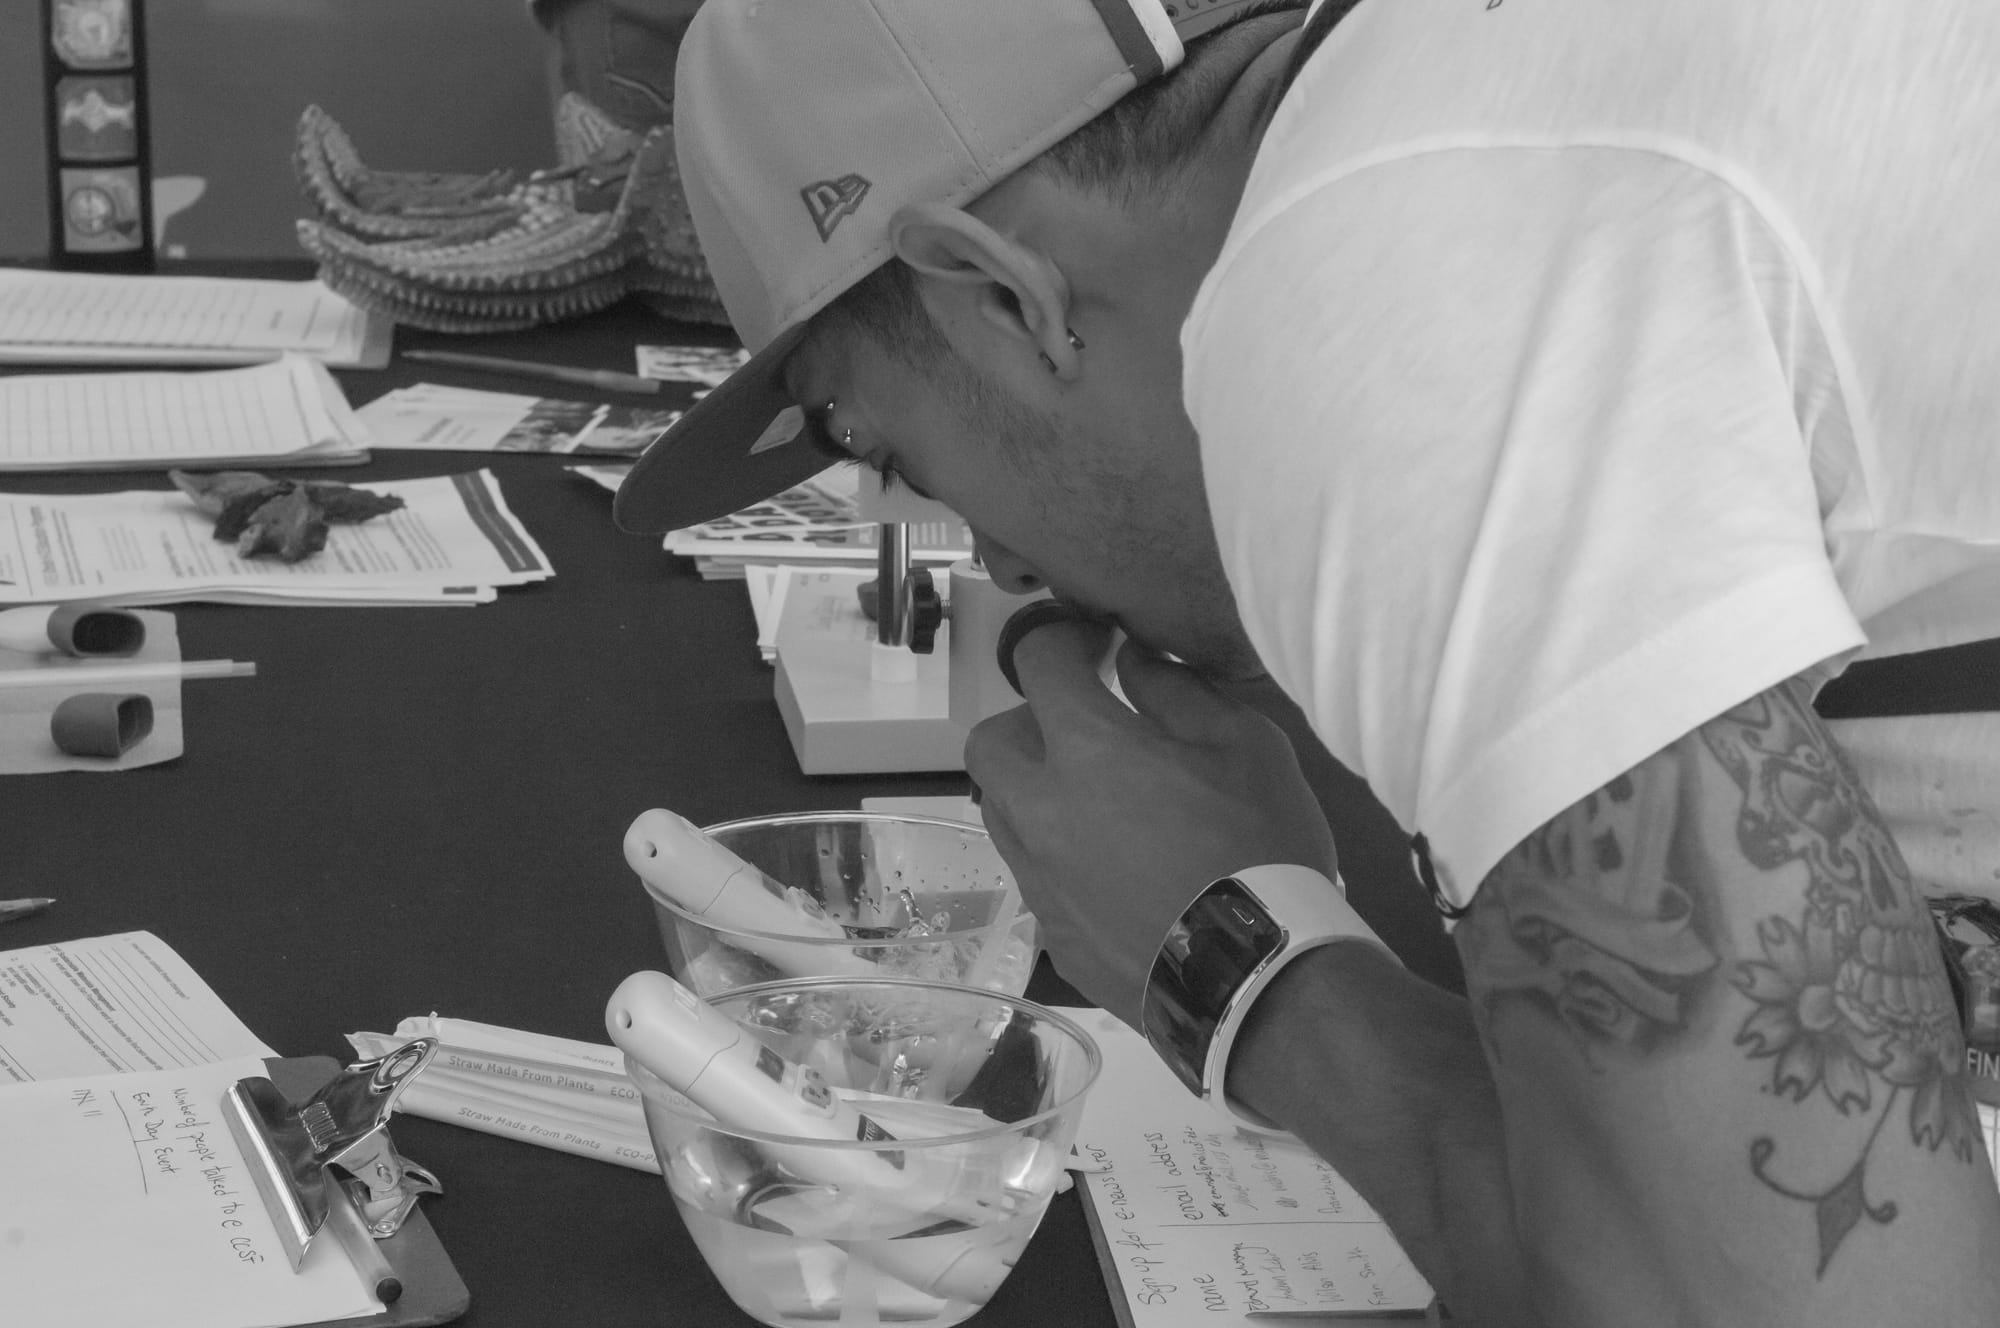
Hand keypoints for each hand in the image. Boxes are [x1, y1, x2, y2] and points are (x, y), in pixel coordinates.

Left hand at [964, 619, 1338, 1026]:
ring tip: (1101, 803)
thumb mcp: (1246, 744)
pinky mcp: (1055, 939)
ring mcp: (1040, 882)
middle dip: (1028, 722)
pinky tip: (1118, 873)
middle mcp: (1041, 812)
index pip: (1040, 664)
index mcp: (1086, 751)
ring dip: (1035, 792)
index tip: (1095, 647)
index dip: (1065, 640)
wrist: (1261, 981)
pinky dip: (1061, 859)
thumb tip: (1133, 664)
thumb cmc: (1262, 848)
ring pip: (1003, 814)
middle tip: (1085, 729)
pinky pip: (1037, 878)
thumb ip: (1177, 692)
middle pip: (989, 744)